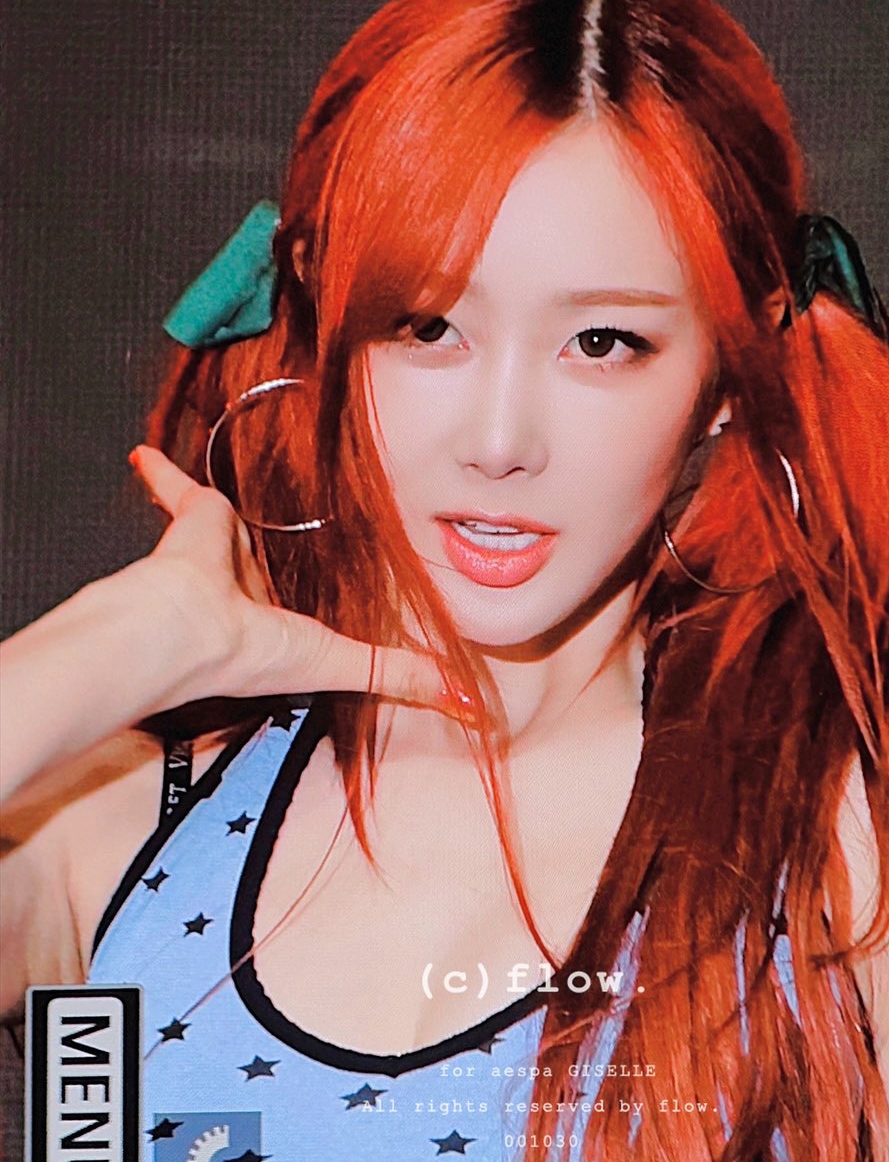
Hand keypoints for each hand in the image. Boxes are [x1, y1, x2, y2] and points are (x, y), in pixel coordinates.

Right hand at [126, 444, 472, 720]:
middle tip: (290, 515)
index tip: (331, 577)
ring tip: (245, 471)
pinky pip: (177, 491)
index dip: (323, 589)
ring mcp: (217, 552)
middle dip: (270, 545)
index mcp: (278, 621)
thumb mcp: (340, 663)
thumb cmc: (249, 654)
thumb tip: (469, 705)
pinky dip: (162, 476)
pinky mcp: (193, 518)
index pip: (309, 600)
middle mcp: (246, 586)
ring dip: (224, 510)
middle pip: (269, 556)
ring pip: (229, 520)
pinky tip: (146, 456)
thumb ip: (399, 675)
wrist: (185, 630)